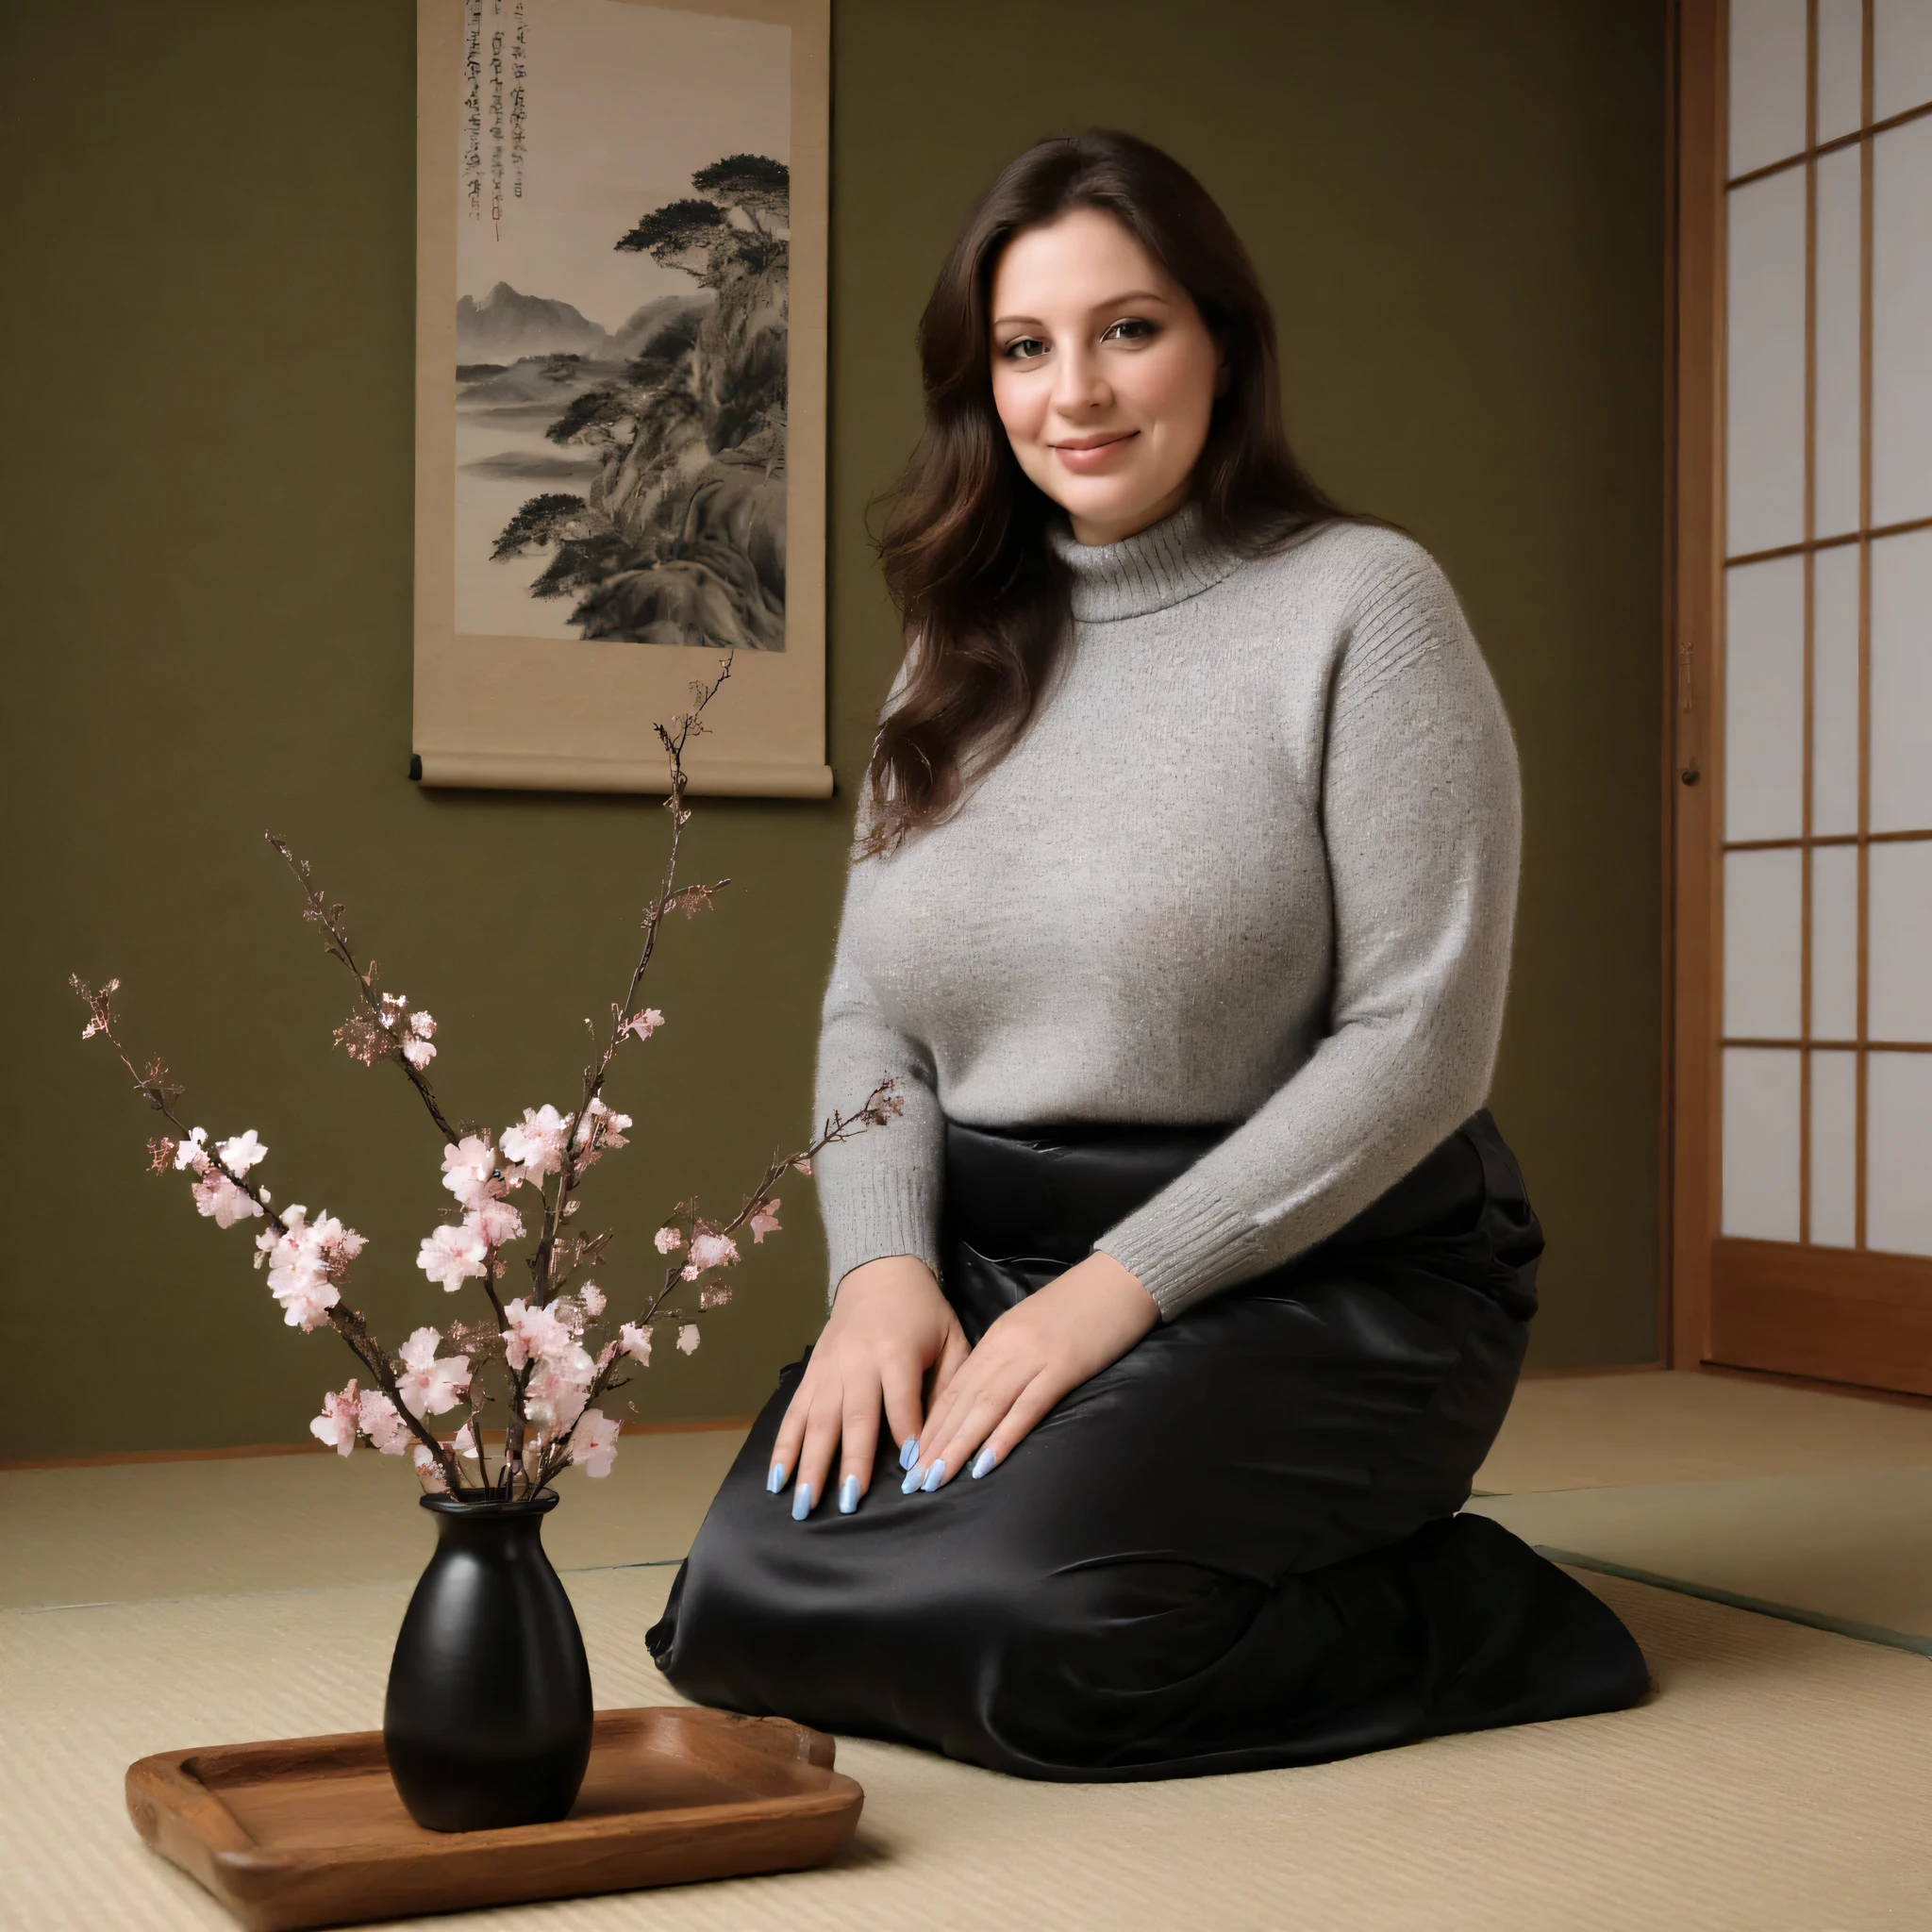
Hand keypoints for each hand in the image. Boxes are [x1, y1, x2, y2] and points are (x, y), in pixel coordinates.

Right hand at [770, 1254, 966, 1518]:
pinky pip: (794, 1413)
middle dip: (850, 1462)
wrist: (880, 1270)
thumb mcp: (952, 1338)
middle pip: (853, 1417)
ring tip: (803, 1504)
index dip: (906, 1435)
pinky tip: (777, 1479)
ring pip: (816, 1421)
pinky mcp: (811, 1373)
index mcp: (897, 1352)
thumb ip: (951, 1383)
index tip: (910, 1473)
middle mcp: (858, 1362)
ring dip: (809, 1464)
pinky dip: (784, 1447)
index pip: (902, 1402)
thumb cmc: (924, 1311)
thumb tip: (944, 1436)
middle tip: (848, 1504)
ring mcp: (829, 1369)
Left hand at [905, 1251, 1157, 1491]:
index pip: (954, 1388)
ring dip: (957, 1446)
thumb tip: (985, 1396)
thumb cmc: (1081, 1306)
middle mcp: (1006, 1348)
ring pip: (985, 1407)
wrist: (1120, 1277)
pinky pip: (1027, 1407)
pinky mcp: (1063, 1367)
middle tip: (913, 1481)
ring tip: (935, 1478)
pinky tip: (985, 1463)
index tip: (911, 1459)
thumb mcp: (1032, 1327)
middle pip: (962, 1401)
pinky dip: (1003, 1437)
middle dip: (935, 1444)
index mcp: (996, 1338)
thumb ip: (1007, 1357)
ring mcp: (1033, 1357)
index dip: (931, 1425)